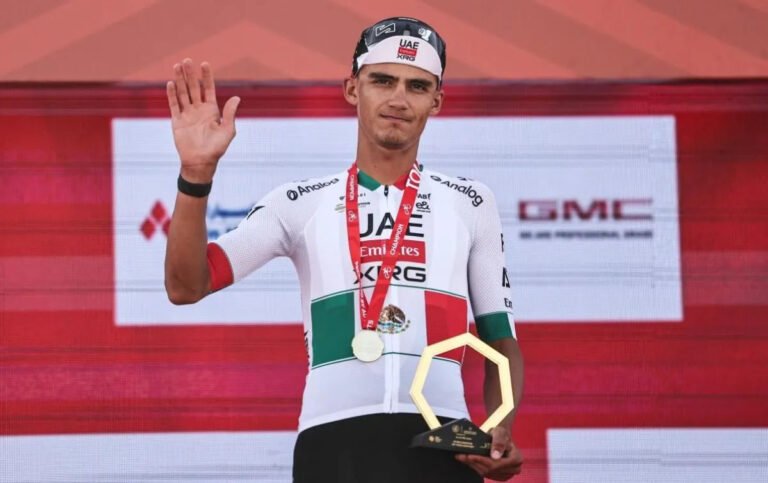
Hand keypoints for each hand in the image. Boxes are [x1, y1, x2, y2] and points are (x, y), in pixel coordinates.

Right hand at [166, 58, 240, 182]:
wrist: (201, 162)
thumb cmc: (217, 148)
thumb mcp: (227, 130)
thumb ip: (230, 114)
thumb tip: (237, 98)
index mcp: (212, 111)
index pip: (208, 89)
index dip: (206, 76)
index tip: (204, 63)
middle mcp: (199, 110)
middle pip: (193, 88)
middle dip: (190, 74)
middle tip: (187, 60)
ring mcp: (187, 114)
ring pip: (182, 93)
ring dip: (179, 80)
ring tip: (177, 66)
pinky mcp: (177, 121)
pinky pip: (174, 105)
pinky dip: (172, 94)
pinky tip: (171, 83)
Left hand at [455, 427, 522, 480]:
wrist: (499, 436)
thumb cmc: (501, 433)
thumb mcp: (500, 432)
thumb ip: (499, 442)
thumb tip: (495, 455)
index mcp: (517, 459)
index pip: (498, 463)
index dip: (483, 460)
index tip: (470, 456)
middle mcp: (513, 469)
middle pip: (490, 469)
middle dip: (474, 462)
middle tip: (461, 456)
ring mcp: (506, 474)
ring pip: (486, 472)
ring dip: (472, 465)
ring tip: (461, 457)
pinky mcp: (498, 476)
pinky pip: (484, 473)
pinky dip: (474, 467)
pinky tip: (466, 460)